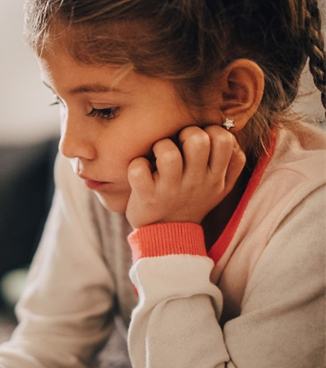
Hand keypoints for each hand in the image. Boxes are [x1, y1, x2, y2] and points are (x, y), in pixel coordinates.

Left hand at [125, 125, 245, 227]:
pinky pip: (139, 169)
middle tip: (179, 144)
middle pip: (198, 140)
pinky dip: (137, 165)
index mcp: (216, 178)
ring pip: (168, 153)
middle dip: (185, 132)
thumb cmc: (191, 201)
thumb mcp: (219, 187)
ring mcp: (171, 190)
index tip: (201, 140)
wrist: (169, 237)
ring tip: (159, 157)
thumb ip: (231, 162)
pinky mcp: (147, 196)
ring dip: (160, 146)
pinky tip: (141, 170)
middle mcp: (196, 183)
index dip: (211, 131)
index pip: (224, 140)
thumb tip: (229, 134)